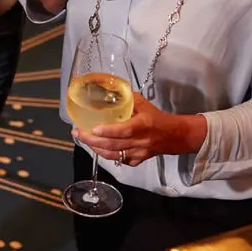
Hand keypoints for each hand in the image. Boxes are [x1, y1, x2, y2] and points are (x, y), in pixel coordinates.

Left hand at [73, 92, 207, 166]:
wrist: (174, 136)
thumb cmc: (157, 118)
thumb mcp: (144, 104)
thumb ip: (126, 98)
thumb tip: (108, 90)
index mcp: (143, 125)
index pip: (124, 130)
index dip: (108, 131)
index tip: (93, 128)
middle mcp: (140, 141)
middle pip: (113, 145)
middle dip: (92, 140)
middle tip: (78, 133)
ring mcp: (138, 153)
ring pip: (114, 155)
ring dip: (96, 149)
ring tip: (83, 139)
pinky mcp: (138, 160)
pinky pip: (119, 160)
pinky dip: (107, 155)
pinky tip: (97, 148)